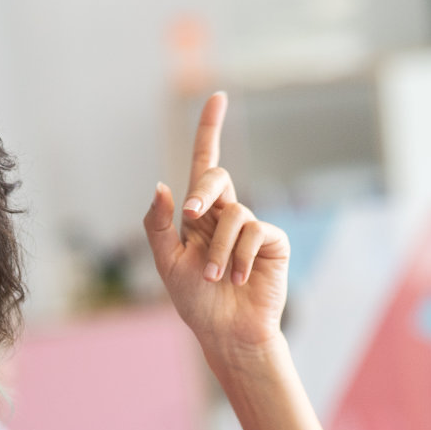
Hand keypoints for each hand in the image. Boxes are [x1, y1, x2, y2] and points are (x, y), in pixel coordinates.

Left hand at [142, 92, 288, 357]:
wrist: (226, 332)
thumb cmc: (195, 302)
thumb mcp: (167, 263)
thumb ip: (159, 225)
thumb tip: (161, 185)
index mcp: (198, 215)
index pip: (204, 164)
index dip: (210, 129)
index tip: (217, 97)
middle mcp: (225, 214)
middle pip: (216, 178)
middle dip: (202, 193)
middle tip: (191, 217)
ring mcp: (250, 226)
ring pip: (232, 214)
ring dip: (217, 248)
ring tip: (213, 277)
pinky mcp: (272, 241)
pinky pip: (253, 231)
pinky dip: (238, 256)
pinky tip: (237, 278)